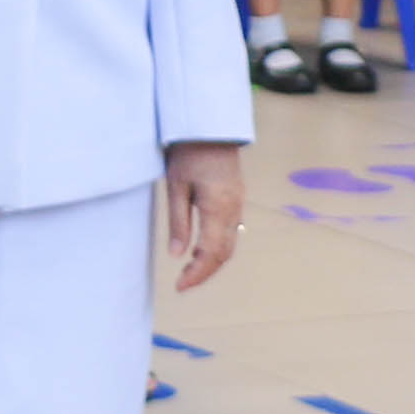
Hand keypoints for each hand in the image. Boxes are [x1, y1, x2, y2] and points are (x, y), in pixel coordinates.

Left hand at [161, 141, 248, 289]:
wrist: (210, 126)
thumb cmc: (188, 152)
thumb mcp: (176, 187)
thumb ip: (178, 223)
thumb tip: (177, 255)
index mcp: (218, 208)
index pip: (211, 253)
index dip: (197, 274)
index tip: (179, 286)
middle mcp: (233, 210)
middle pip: (224, 254)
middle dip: (204, 272)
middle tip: (182, 283)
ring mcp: (238, 204)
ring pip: (230, 244)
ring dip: (212, 262)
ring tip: (189, 271)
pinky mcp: (237, 198)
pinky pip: (231, 231)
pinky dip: (218, 247)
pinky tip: (202, 249)